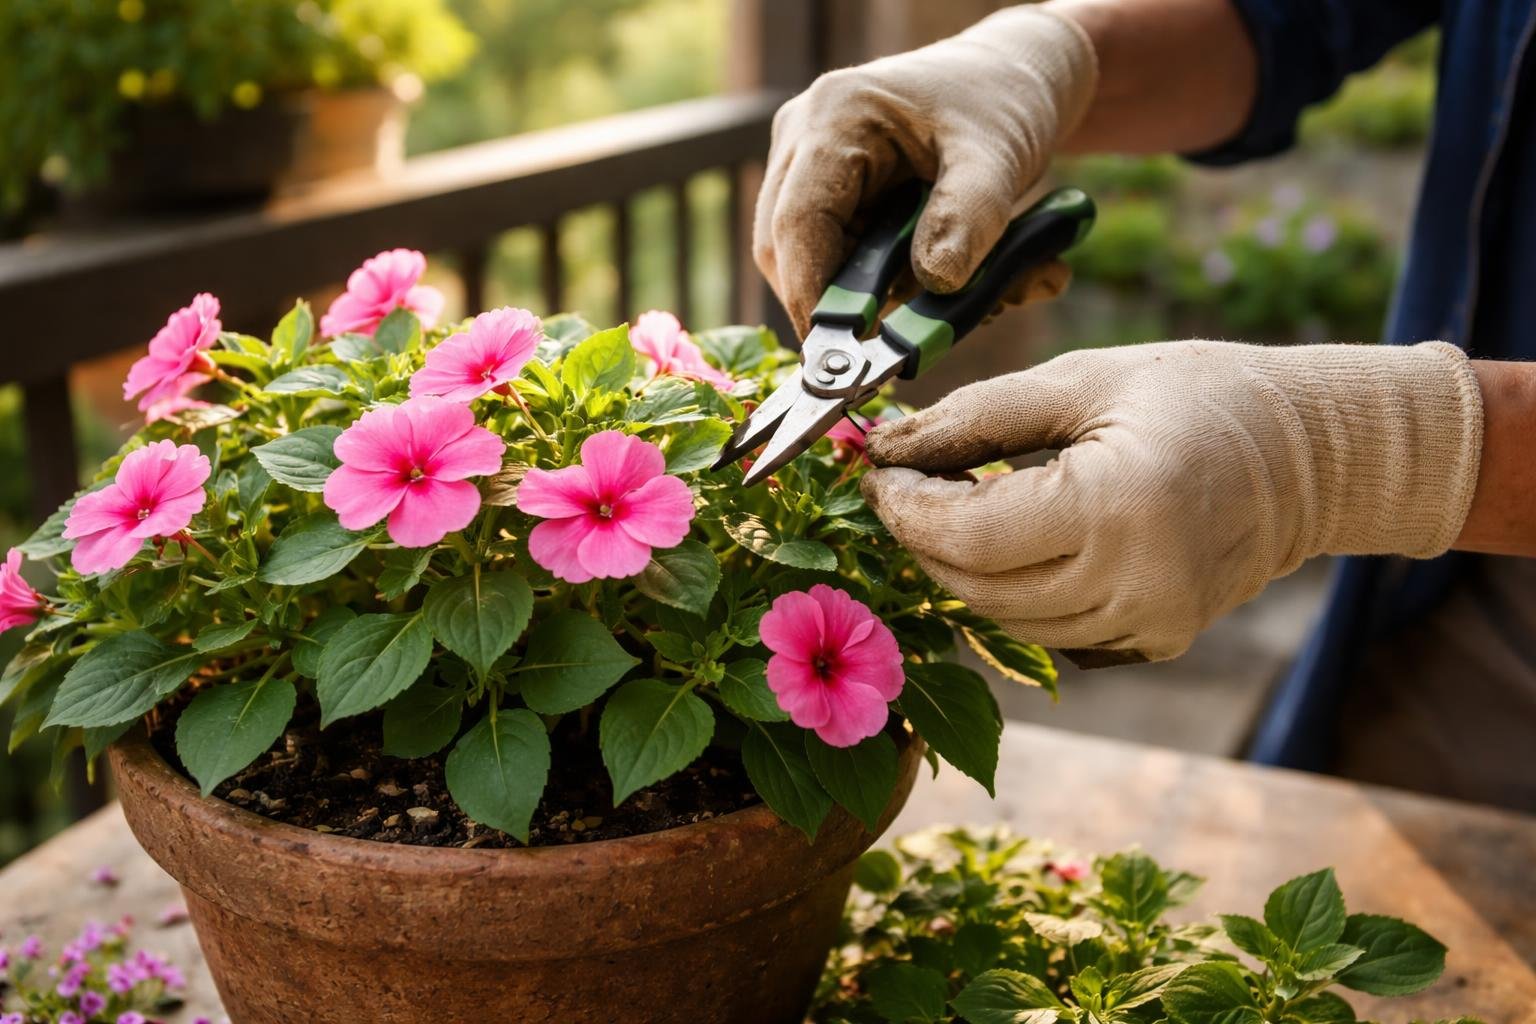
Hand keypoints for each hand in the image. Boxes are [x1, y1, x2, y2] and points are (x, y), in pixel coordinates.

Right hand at [752, 6, 1097, 336]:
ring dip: (871, 301)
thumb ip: (970, 218)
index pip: (797, 223)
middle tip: (900, 345)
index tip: (848, 354)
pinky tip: (941, 287)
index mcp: (835, 117)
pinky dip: (886, 290)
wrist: (1008, 80)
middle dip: (840, 307)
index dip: (814, 296)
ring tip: (951, 303)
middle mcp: (803, 140)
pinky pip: (836, 261)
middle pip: (784, 251)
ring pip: (807, 264)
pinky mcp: (825, 197)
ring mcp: (806, 169)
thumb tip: (935, 284)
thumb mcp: (999, 158)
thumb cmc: (1001, 106)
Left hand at [860, 341, 1483, 664]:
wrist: (1311, 452)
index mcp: (1119, 505)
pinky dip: (1013, 593)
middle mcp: (1138, 582)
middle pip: (977, 587)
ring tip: (952, 509)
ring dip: (961, 569)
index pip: (970, 536)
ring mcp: (1151, 624)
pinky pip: (1050, 632)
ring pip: (1006, 619)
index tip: (875, 473)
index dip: (905, 510)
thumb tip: (884, 445)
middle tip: (902, 487)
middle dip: (921, 540)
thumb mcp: (1081, 380)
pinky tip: (1014, 542)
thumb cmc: (1196, 393)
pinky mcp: (1156, 642)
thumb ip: (974, 417)